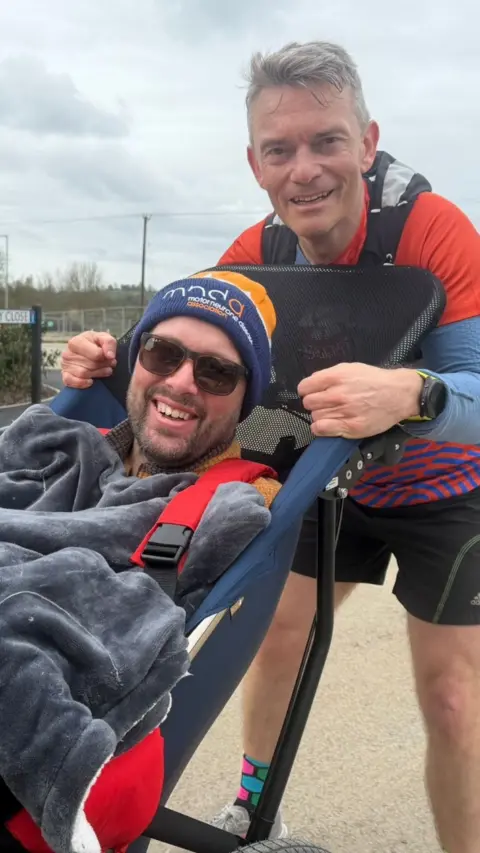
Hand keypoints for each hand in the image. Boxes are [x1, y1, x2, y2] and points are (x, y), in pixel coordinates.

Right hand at [60, 331, 116, 388]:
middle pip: (91, 365)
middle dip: (103, 366)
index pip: (95, 354)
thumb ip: (109, 343)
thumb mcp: (104, 338)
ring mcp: (65, 366)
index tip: (110, 357)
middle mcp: (68, 353)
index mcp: (76, 341)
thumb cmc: (95, 344)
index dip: (105, 357)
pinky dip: (82, 383)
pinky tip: (91, 381)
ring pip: (84, 374)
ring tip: (105, 370)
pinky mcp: (65, 376)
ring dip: (98, 374)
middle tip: (109, 365)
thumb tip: (110, 356)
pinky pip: (71, 382)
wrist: (90, 352)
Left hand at [298, 363, 422, 438]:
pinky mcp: (351, 427)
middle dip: (314, 403)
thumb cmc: (374, 380)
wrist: (399, 394)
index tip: (312, 393)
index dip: (307, 390)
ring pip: (315, 417)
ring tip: (333, 413)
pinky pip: (321, 429)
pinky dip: (320, 428)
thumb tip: (311, 385)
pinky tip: (328, 424)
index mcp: (336, 377)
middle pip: (309, 403)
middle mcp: (338, 394)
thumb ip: (329, 376)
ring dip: (321, 415)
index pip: (304, 387)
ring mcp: (344, 412)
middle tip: (325, 403)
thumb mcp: (350, 368)